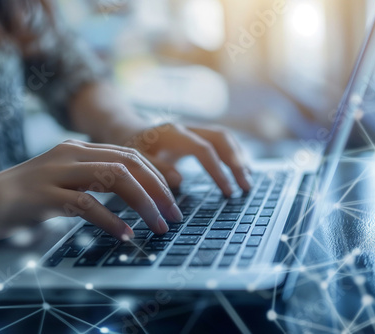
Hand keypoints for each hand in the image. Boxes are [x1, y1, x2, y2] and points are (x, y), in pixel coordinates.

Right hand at [0, 140, 182, 242]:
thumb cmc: (17, 198)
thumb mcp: (58, 183)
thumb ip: (89, 184)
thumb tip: (129, 200)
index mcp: (75, 149)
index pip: (130, 155)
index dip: (157, 176)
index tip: (173, 199)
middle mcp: (68, 154)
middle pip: (129, 163)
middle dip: (158, 189)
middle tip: (174, 215)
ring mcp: (54, 172)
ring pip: (114, 178)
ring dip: (143, 204)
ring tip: (159, 226)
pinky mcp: (40, 195)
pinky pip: (85, 204)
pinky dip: (110, 220)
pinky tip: (125, 235)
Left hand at [122, 123, 251, 195]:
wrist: (126, 132)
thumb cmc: (130, 149)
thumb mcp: (135, 161)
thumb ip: (155, 169)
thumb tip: (179, 180)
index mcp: (172, 134)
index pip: (204, 149)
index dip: (218, 170)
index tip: (228, 191)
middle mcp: (186, 128)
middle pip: (220, 139)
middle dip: (236, 162)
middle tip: (246, 187)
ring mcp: (193, 130)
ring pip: (224, 138)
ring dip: (238, 157)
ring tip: (248, 180)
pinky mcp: (196, 136)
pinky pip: (220, 141)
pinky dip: (232, 154)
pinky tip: (240, 170)